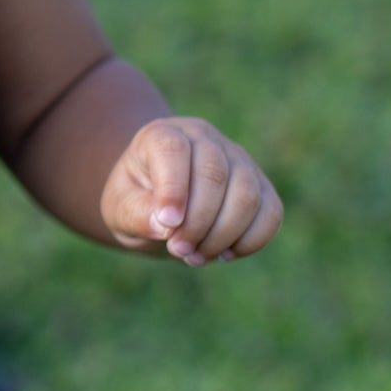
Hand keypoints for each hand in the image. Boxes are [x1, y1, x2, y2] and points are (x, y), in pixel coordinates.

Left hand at [101, 117, 282, 265]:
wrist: (158, 203)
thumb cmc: (136, 201)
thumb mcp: (119, 208)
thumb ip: (135, 214)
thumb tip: (165, 226)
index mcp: (163, 134)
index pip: (173, 150)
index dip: (172, 189)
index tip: (167, 226)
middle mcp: (204, 138)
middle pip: (214, 173)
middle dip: (197, 222)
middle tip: (178, 250)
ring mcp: (237, 159)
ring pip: (246, 194)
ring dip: (223, 235)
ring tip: (196, 256)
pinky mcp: (260, 185)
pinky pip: (271, 212)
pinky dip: (251, 241)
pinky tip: (225, 253)